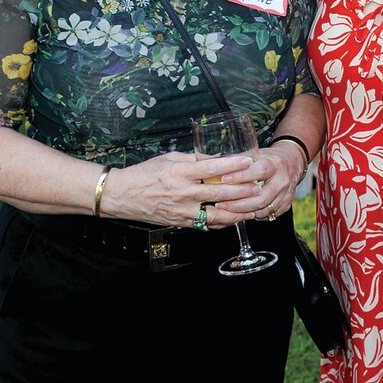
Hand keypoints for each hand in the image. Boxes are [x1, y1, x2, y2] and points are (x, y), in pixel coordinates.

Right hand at [100, 151, 255, 228]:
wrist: (123, 195)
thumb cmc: (145, 173)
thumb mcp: (169, 158)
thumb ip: (194, 158)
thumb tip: (217, 158)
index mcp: (180, 172)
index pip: (212, 168)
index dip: (233, 165)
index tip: (249, 161)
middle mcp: (183, 192)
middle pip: (219, 193)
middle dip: (242, 191)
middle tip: (259, 186)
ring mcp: (182, 210)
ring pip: (216, 214)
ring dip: (237, 212)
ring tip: (253, 207)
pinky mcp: (181, 222)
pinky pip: (206, 224)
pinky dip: (222, 222)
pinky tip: (235, 218)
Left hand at [212, 140, 304, 222]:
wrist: (292, 163)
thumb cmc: (268, 158)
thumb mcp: (255, 154)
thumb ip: (237, 161)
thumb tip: (208, 161)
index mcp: (275, 164)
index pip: (258, 171)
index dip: (241, 177)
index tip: (224, 179)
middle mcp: (282, 180)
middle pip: (261, 197)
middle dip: (238, 203)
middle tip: (220, 204)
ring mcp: (286, 194)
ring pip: (264, 209)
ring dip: (244, 212)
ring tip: (227, 211)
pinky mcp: (286, 205)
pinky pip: (268, 215)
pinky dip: (253, 215)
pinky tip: (241, 213)